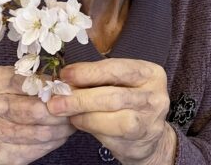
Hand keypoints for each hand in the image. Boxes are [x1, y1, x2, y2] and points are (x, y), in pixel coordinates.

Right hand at [0, 66, 74, 164]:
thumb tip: (68, 84)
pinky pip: (37, 149)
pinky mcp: (0, 154)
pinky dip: (54, 142)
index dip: (55, 88)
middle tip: (76, 110)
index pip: (32, 82)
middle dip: (62, 111)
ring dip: (62, 129)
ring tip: (71, 123)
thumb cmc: (3, 105)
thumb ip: (35, 80)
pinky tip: (59, 136)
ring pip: (40, 132)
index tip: (72, 91)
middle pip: (37, 110)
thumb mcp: (12, 84)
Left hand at [46, 59, 175, 164]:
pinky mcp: (139, 142)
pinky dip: (88, 126)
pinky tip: (77, 121)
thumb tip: (66, 78)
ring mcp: (149, 121)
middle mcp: (155, 96)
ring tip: (63, 110)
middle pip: (113, 96)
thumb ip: (99, 78)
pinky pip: (109, 134)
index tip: (65, 74)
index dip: (89, 72)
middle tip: (56, 100)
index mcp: (150, 73)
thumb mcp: (121, 82)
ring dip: (82, 113)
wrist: (148, 136)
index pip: (117, 69)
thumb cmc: (128, 101)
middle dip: (80, 98)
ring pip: (111, 118)